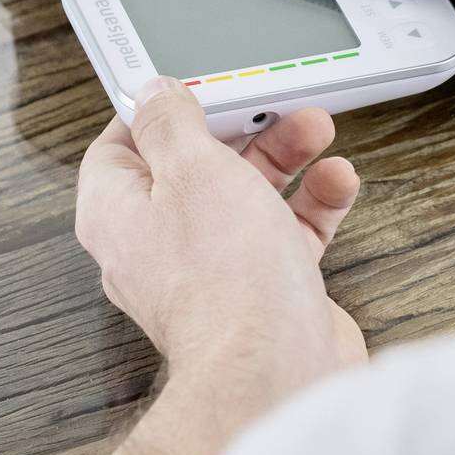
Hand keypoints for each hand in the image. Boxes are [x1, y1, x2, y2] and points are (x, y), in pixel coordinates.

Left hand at [75, 79, 366, 419]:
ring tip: (316, 130)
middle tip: (274, 102)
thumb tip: (154, 93)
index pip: (120, 146)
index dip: (156, 110)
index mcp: (118, 214)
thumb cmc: (224, 279)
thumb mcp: (192, 170)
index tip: (194, 84)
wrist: (275, 370)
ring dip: (284, 159)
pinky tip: (336, 182)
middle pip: (193, 166)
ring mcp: (212, 272)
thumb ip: (171, 123)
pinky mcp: (262, 293)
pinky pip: (283, 235)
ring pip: (245, 198)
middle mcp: (159, 246)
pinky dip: (311, 205)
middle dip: (240, 128)